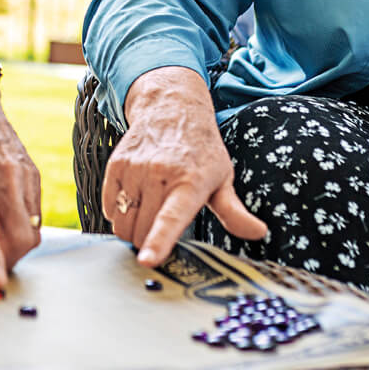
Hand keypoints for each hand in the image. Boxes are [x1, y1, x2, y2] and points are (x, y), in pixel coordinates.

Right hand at [106, 67, 266, 267]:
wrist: (171, 108)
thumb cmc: (201, 149)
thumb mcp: (223, 177)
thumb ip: (234, 211)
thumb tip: (259, 233)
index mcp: (190, 182)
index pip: (171, 218)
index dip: (159, 241)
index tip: (147, 261)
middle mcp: (160, 174)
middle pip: (142, 231)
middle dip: (148, 243)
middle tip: (162, 230)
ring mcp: (135, 168)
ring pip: (122, 223)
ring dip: (132, 230)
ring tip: (148, 214)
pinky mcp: (116, 165)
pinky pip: (109, 208)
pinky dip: (119, 214)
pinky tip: (135, 201)